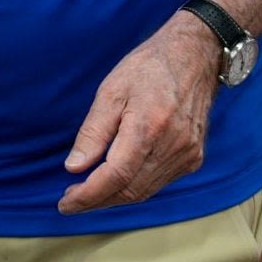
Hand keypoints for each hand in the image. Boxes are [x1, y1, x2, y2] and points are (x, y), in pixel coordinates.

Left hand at [58, 12, 223, 213]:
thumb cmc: (148, 69)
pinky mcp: (194, 157)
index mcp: (149, 126)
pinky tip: (116, 182)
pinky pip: (159, 182)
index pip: (116, 176)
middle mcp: (173, 145)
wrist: (195, 57)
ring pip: (145, 191)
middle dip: (97, 201)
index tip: (66, 204)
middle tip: (71, 201)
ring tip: (87, 194)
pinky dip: (134, 188)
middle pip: (130, 190)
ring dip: (114, 198)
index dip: (89, 195)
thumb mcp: (110, 91)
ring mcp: (188, 154)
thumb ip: (93, 132)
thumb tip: (74, 167)